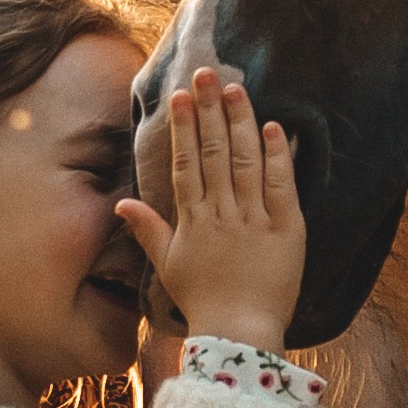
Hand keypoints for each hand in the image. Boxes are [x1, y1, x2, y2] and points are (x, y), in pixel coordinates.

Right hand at [117, 68, 304, 349]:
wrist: (240, 334)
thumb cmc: (203, 301)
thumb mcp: (168, 265)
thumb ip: (148, 230)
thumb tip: (120, 203)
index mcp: (193, 221)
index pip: (186, 164)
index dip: (184, 128)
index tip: (181, 95)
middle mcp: (222, 214)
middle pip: (214, 153)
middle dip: (210, 110)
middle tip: (207, 72)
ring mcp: (254, 220)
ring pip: (245, 161)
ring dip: (240, 122)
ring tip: (235, 89)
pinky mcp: (286, 230)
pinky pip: (280, 187)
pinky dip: (278, 156)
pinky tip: (274, 127)